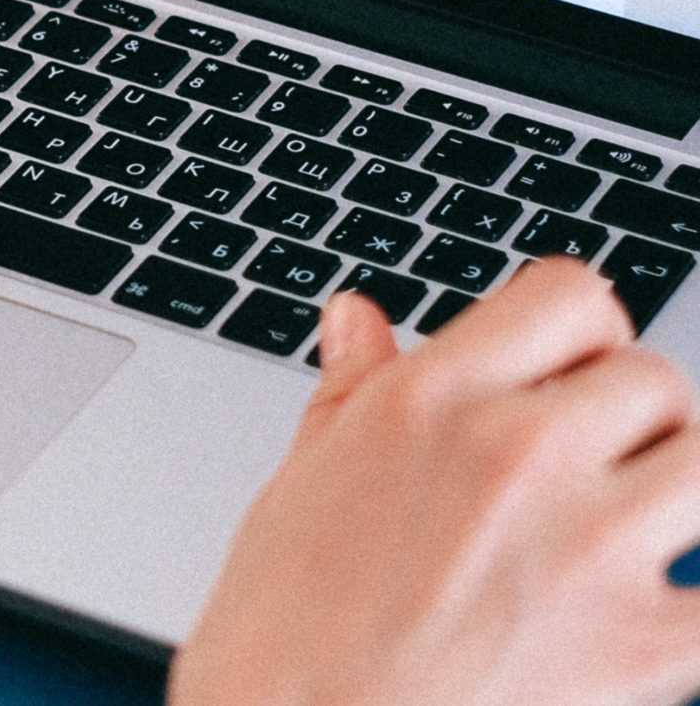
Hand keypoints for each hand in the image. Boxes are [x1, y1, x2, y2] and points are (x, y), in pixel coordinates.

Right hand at [172, 261, 699, 705]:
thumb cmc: (284, 626)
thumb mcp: (302, 480)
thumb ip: (353, 389)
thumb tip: (359, 318)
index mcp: (429, 400)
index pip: (571, 296)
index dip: (578, 334)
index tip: (569, 371)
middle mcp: (514, 451)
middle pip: (650, 377)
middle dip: (626, 419)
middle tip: (590, 470)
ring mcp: (587, 546)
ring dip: (674, 489)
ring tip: (627, 530)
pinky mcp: (640, 646)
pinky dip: (694, 602)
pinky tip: (650, 612)